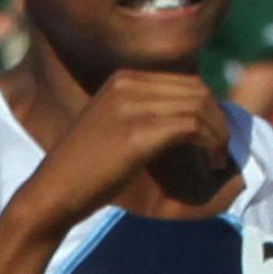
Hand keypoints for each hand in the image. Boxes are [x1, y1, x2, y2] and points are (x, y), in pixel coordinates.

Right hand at [12, 70, 237, 238]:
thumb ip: (144, 112)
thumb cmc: (83, 170)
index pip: (184, 81)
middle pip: (196, 90)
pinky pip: (192, 126)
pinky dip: (210, 143)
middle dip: (217, 119)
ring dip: (218, 133)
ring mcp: (130, 106)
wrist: (52, 193)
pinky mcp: (137, 132)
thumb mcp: (113, 127)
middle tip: (220, 148)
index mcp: (121, 79)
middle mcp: (126, 84)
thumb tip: (193, 115)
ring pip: (199, 106)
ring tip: (218, 158)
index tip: (212, 135)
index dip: (207, 108)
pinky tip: (211, 162)